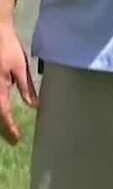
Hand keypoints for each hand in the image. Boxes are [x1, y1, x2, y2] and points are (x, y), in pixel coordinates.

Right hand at [0, 21, 36, 144]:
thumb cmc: (8, 48)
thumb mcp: (21, 68)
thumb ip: (26, 87)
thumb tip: (33, 106)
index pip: (3, 112)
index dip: (9, 127)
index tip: (16, 138)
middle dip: (3, 127)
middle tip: (12, 139)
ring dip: (0, 118)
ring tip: (8, 130)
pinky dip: (0, 106)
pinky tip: (4, 110)